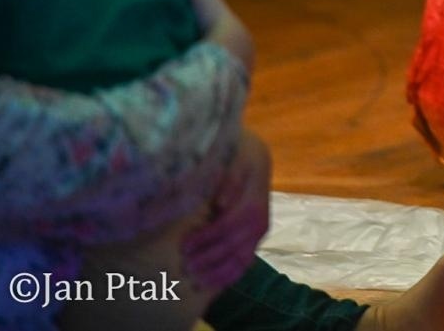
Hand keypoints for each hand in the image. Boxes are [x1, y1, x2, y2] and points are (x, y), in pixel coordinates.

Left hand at [183, 129, 270, 289]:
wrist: (257, 160)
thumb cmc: (242, 158)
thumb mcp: (238, 159)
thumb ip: (231, 179)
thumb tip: (222, 202)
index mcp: (253, 203)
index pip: (228, 226)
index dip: (206, 238)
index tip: (184, 246)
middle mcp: (259, 221)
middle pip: (233, 246)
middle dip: (208, 259)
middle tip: (185, 267)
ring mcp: (258, 233)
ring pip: (241, 259)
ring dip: (218, 272)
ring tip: (196, 281)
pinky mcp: (255, 239)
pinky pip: (246, 262)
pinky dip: (230, 276)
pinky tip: (213, 284)